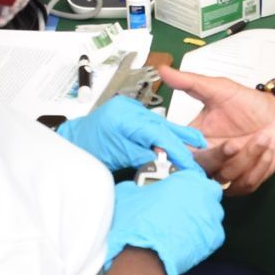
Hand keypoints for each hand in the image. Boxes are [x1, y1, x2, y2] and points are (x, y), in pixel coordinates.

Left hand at [57, 96, 204, 172]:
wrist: (71, 145)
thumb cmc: (87, 151)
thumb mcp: (118, 157)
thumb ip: (144, 157)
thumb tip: (166, 163)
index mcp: (125, 117)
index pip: (160, 134)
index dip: (178, 150)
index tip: (190, 164)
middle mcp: (128, 110)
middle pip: (164, 125)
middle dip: (184, 141)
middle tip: (203, 151)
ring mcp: (129, 111)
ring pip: (160, 124)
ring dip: (177, 137)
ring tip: (196, 146)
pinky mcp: (129, 115)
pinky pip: (152, 125)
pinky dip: (164, 135)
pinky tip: (175, 142)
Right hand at [103, 170, 223, 274]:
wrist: (143, 256)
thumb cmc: (135, 223)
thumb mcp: (127, 194)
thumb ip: (137, 187)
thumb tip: (134, 189)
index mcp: (186, 179)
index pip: (193, 177)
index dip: (185, 186)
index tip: (176, 194)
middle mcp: (204, 195)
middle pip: (208, 194)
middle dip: (197, 201)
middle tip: (180, 210)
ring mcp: (212, 217)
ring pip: (211, 215)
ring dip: (200, 219)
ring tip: (181, 229)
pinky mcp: (215, 238)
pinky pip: (211, 234)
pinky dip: (201, 238)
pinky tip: (185, 242)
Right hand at [157, 65, 274, 193]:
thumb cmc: (247, 103)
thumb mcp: (217, 89)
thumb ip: (189, 82)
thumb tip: (163, 70)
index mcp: (194, 140)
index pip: (176, 151)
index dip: (176, 153)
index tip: (189, 146)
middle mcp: (207, 159)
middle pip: (200, 169)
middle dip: (218, 157)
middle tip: (233, 144)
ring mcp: (225, 172)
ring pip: (225, 177)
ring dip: (246, 157)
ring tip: (262, 136)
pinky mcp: (244, 182)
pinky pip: (245, 183)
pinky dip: (258, 165)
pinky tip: (267, 147)